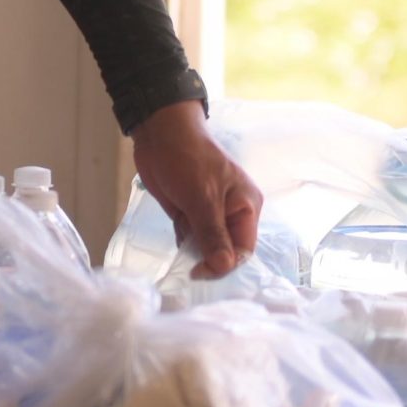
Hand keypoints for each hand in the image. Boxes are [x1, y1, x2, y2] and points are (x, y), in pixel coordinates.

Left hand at [128, 101, 261, 275]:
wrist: (160, 134)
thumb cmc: (188, 160)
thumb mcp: (203, 198)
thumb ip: (213, 234)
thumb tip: (224, 267)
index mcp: (246, 206)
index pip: (243, 248)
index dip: (225, 264)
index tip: (200, 272)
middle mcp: (231, 212)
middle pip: (225, 248)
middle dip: (208, 258)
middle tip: (187, 266)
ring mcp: (209, 212)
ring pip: (206, 244)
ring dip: (194, 249)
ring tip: (182, 243)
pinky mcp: (189, 211)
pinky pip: (191, 235)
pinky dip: (184, 239)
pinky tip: (177, 232)